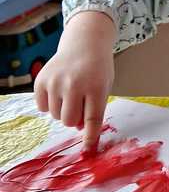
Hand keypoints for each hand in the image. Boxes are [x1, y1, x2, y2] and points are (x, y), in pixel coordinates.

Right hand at [34, 12, 115, 150]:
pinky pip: (42, 107)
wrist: (84, 43)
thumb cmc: (98, 69)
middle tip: (80, 105)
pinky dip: (50, 104)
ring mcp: (55, 81)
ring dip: (64, 110)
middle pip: (69, 121)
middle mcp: (74, 84)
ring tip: (71, 94)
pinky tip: (59, 90)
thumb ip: (94, 109)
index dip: (90, 136)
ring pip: (56, 115)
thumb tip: (78, 131)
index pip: (92, 119)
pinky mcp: (41, 80)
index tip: (88, 148)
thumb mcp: (104, 87)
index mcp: (96, 87)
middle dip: (75, 119)